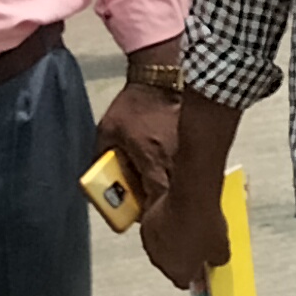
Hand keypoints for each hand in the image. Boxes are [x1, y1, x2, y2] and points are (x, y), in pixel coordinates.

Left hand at [96, 80, 179, 210]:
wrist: (159, 80)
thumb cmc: (132, 106)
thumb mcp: (107, 131)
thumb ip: (101, 156)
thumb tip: (98, 179)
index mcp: (151, 157)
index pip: (155, 197)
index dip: (149, 211)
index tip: (140, 214)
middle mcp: (174, 159)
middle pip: (174, 196)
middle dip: (164, 206)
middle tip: (153, 208)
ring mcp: (189, 152)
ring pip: (186, 184)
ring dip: (176, 193)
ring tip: (166, 193)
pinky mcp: (197, 146)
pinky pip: (192, 170)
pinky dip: (185, 177)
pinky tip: (178, 175)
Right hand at [139, 167, 228, 291]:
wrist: (190, 198)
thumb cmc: (205, 226)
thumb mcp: (222, 249)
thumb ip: (216, 262)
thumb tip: (214, 261)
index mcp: (178, 273)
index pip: (184, 282)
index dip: (193, 276)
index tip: (201, 269)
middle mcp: (160, 262)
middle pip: (172, 266)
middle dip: (183, 259)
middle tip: (198, 246)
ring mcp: (151, 244)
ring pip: (162, 248)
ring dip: (173, 243)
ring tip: (189, 230)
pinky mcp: (146, 225)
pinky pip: (157, 231)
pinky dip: (165, 228)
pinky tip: (178, 219)